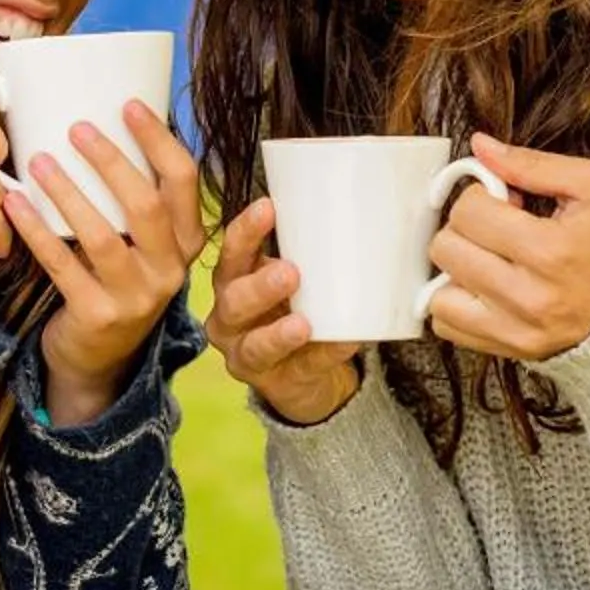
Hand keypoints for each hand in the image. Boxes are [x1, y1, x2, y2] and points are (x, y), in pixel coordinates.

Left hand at [9, 102, 204, 424]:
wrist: (100, 359)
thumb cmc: (114, 279)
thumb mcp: (141, 244)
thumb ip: (134, 199)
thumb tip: (105, 121)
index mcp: (185, 241)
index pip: (183, 180)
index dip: (159, 140)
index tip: (129, 104)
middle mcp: (170, 269)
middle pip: (147, 205)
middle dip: (112, 161)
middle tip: (77, 127)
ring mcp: (136, 296)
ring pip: (104, 236)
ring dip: (69, 193)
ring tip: (38, 161)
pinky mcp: (98, 316)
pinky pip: (63, 266)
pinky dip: (36, 231)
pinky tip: (15, 203)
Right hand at [205, 199, 362, 426]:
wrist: (305, 371)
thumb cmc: (296, 305)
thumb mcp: (297, 276)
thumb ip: (310, 249)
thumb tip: (360, 206)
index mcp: (233, 281)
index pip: (232, 253)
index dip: (246, 232)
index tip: (269, 208)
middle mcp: (229, 317)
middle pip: (233, 300)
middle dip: (259, 285)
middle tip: (291, 272)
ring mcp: (246, 354)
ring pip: (254, 345)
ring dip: (277, 333)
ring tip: (303, 324)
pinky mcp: (275, 383)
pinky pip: (301, 368)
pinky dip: (324, 354)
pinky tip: (344, 342)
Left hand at [424, 134, 589, 360]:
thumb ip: (532, 164)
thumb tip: (480, 146)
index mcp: (550, 250)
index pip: (468, 211)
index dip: (481, 196)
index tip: (504, 201)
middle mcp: (530, 296)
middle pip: (446, 249)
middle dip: (465, 229)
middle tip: (495, 228)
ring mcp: (518, 329)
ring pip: (438, 293)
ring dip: (457, 269)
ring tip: (488, 259)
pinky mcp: (511, 350)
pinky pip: (447, 327)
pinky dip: (456, 304)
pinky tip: (483, 288)